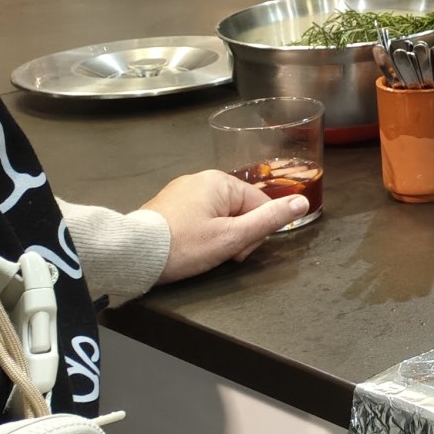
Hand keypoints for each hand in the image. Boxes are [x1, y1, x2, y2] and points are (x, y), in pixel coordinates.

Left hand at [141, 171, 307, 281]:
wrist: (131, 255)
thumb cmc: (183, 246)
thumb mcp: (232, 237)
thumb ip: (269, 220)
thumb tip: (302, 202)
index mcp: (219, 181)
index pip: (259, 203)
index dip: (256, 232)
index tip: (239, 252)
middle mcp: (200, 179)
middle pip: (239, 207)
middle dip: (237, 234)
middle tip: (221, 255)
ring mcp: (181, 191)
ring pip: (219, 214)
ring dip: (220, 235)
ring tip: (202, 254)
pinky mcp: (166, 205)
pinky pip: (198, 216)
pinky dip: (200, 232)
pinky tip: (189, 248)